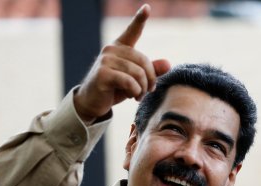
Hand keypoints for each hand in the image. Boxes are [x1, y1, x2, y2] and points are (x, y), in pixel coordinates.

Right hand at [73, 4, 170, 122]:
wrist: (93, 102)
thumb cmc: (115, 89)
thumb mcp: (135, 80)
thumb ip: (151, 71)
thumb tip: (168, 64)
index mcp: (120, 48)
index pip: (132, 31)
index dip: (140, 19)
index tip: (147, 8)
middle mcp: (111, 50)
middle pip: (143, 61)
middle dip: (150, 79)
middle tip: (148, 91)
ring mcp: (105, 60)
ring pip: (138, 73)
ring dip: (143, 88)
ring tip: (139, 96)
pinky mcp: (103, 74)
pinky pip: (129, 82)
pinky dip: (135, 92)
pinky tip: (133, 96)